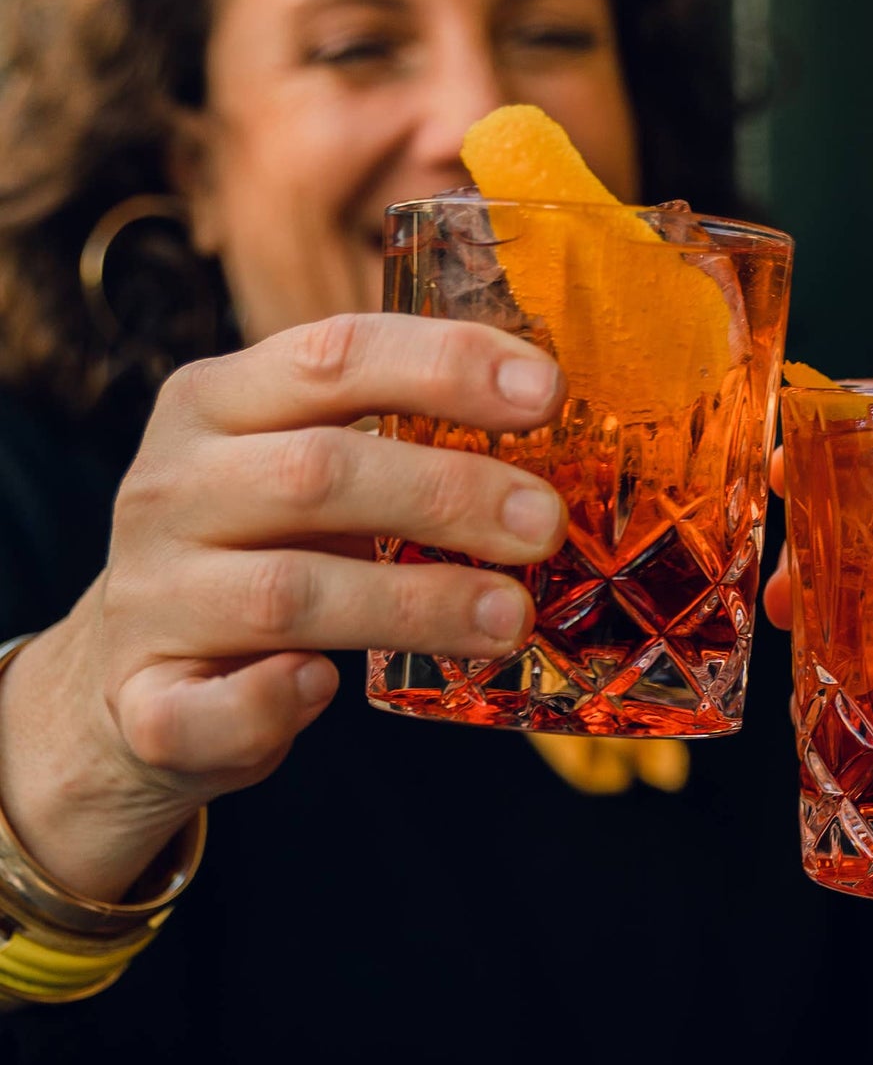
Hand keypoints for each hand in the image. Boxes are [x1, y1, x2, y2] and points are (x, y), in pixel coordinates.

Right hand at [0, 313, 568, 897]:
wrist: (126, 672)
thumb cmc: (258, 552)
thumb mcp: (304, 468)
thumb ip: (394, 444)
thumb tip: (553, 450)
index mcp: (216, 402)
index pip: (334, 355)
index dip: (445, 366)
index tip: (548, 389)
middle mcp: (171, 487)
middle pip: (318, 473)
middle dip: (451, 493)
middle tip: (547, 524)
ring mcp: (150, 597)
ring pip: (286, 595)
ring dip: (415, 604)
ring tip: (509, 617)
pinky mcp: (143, 703)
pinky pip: (204, 709)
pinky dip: (270, 703)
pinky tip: (325, 690)